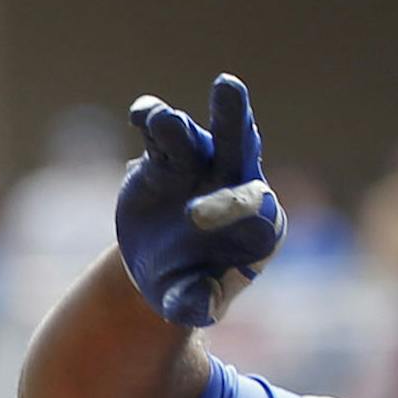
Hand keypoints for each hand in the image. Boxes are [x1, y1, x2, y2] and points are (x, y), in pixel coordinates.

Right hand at [116, 74, 285, 326]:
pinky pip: (158, 133)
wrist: (159, 268)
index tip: (203, 221)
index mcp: (259, 224)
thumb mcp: (190, 302)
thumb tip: (200, 309)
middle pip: (239, 147)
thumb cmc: (188, 286)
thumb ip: (196, 304)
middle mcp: (235, 182)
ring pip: (194, 137)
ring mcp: (201, 164)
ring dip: (178, 127)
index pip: (257, 211)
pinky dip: (148, 121)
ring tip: (161, 123)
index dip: (238, 211)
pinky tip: (139, 116)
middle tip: (227, 88)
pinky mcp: (166, 156)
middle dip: (234, 121)